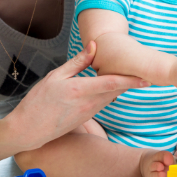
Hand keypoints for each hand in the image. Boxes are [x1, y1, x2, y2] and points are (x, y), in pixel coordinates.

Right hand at [7, 41, 148, 150]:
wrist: (29, 130)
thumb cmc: (38, 101)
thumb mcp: (55, 76)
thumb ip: (77, 62)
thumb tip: (94, 47)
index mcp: (80, 89)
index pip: (112, 83)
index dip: (131, 79)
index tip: (146, 76)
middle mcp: (88, 103)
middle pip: (117, 90)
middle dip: (132, 82)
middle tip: (146, 72)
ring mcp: (89, 112)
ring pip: (111, 97)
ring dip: (122, 87)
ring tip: (134, 76)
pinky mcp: (87, 118)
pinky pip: (104, 103)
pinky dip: (111, 94)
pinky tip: (112, 86)